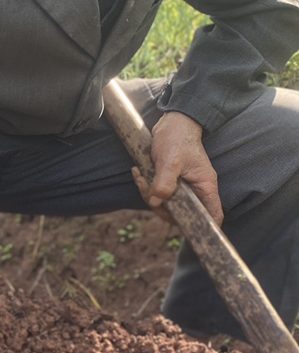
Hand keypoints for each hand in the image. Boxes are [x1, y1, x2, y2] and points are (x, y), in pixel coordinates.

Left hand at [132, 111, 223, 226]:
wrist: (172, 121)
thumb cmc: (177, 138)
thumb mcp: (170, 160)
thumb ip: (164, 182)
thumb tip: (156, 201)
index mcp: (205, 186)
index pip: (213, 215)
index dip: (204, 227)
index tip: (186, 230)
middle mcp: (196, 190)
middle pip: (183, 214)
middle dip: (161, 207)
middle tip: (148, 191)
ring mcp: (184, 187)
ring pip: (167, 204)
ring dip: (149, 194)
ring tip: (140, 176)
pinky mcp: (171, 182)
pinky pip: (158, 193)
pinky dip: (146, 186)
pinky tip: (138, 173)